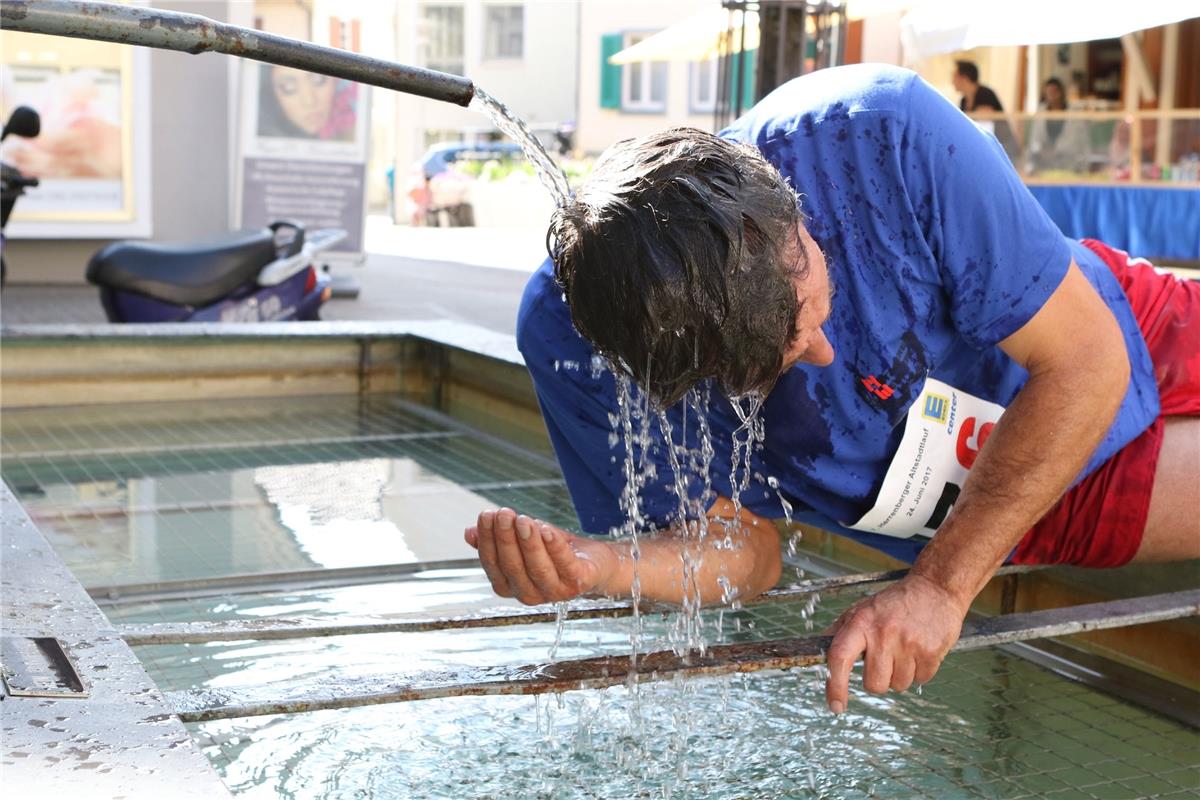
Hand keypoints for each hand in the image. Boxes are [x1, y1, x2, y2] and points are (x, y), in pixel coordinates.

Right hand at [465, 508, 613, 604]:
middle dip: (506, 538)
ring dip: (529, 543)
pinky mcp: (578, 583)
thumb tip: (468, 533)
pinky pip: (564, 565)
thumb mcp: (523, 541)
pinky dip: (554, 547)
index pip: (493, 564)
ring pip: (537, 568)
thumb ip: (498, 539)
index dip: (487, 540)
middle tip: (503, 514)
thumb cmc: (555, 551)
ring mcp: (555, 592)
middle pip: (513, 566)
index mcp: (510, 585)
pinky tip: (546, 529)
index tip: (486, 515)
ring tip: (523, 520)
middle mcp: (529, 594)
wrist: (595, 562)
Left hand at [824, 574, 968, 713]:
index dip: (835, 686)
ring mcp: (908, 643)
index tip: (836, 705)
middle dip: (878, 679)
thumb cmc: (893, 603)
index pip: (840, 657)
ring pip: (897, 686)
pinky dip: (919, 672)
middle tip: (884, 658)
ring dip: (900, 675)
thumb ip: (839, 632)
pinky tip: (918, 650)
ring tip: (904, 650)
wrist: (934, 589)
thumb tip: (819, 653)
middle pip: (874, 684)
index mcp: (861, 622)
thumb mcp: (861, 609)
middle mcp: (883, 633)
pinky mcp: (931, 652)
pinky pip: (920, 681)